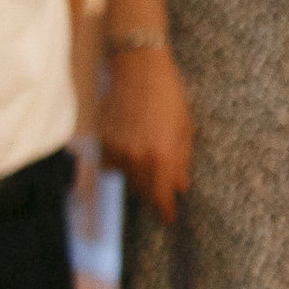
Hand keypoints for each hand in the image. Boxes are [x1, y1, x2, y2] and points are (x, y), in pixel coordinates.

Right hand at [102, 46, 191, 223]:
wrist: (138, 70)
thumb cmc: (168, 94)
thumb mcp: (184, 126)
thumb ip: (181, 158)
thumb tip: (181, 185)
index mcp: (162, 154)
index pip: (162, 195)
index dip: (165, 210)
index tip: (169, 218)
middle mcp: (137, 158)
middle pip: (144, 191)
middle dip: (155, 194)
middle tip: (164, 192)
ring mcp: (117, 152)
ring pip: (128, 178)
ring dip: (140, 178)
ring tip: (151, 164)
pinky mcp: (103, 143)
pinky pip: (113, 165)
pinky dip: (123, 163)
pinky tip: (133, 149)